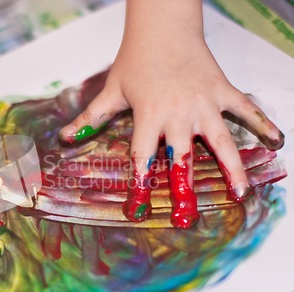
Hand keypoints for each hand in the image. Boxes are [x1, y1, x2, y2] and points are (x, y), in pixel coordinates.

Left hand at [60, 0, 282, 228]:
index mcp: (150, 116)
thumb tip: (64, 138)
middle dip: (184, 190)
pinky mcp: (223, 91)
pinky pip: (246, 110)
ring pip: (222, 141)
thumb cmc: (135, 60)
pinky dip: (263, 123)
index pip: (142, 158)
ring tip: (241, 194)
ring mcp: (204, 103)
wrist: (163, 28)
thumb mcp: (112, 91)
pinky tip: (277, 141)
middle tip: (187, 218)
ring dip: (232, 168)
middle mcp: (179, 114)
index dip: (138, 185)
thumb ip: (90, 118)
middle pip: (182, 158)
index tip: (136, 211)